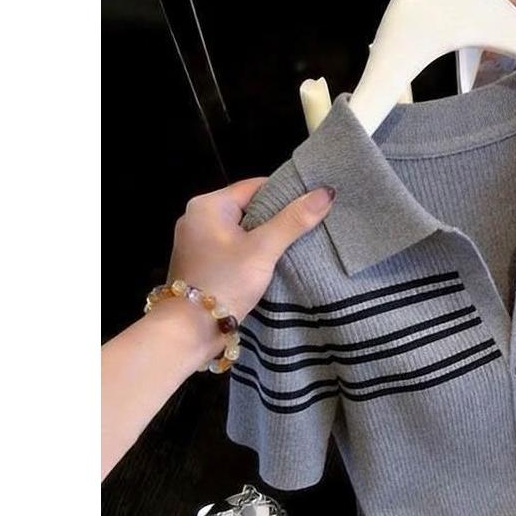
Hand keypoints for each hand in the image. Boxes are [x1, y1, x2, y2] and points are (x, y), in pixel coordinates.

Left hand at [167, 176, 334, 321]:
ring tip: (293, 247)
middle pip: (248, 208)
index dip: (285, 194)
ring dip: (264, 237)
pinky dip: (250, 252)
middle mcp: (197, 217)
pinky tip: (269, 264)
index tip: (311, 206)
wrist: (190, 329)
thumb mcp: (263, 249)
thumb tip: (325, 192)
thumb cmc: (226, 282)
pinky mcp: (199, 262)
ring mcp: (196, 241)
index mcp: (207, 205)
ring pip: (240, 229)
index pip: (255, 186)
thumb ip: (294, 220)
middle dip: (276, 218)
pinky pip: (231, 247)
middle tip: (307, 228)